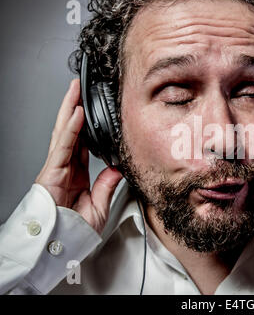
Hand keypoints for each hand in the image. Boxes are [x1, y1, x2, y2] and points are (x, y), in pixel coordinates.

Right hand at [35, 79, 122, 233]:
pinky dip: (71, 129)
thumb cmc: (73, 231)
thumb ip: (106, 186)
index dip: (87, 127)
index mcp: (76, 175)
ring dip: (71, 110)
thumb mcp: (99, 207)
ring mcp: (57, 168)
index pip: (83, 145)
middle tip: (80, 90)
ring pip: (65, 132)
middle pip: (71, 132)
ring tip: (75, 91)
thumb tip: (117, 169)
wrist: (59, 246)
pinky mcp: (52, 171)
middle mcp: (65, 168)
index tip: (94, 112)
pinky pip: (63, 145)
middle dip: (75, 109)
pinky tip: (77, 113)